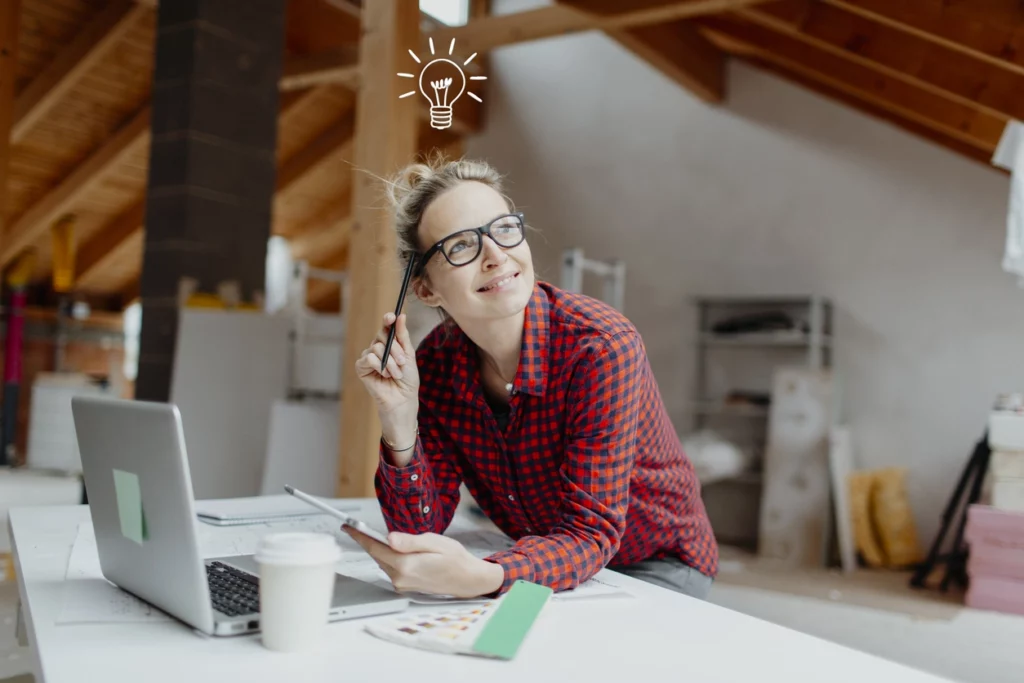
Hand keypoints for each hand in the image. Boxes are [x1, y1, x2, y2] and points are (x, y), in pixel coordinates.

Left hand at [342, 526, 504, 598]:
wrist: (468, 579)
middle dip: (366, 541)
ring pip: (383, 562)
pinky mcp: (405, 585)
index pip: (375, 548)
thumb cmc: (455, 559)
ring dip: (378, 549)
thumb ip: (410, 541)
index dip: (359, 536)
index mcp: (406, 565)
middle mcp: (400, 578)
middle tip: (355, 527)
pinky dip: (388, 557)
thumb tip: (389, 538)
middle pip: (377, 555)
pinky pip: (390, 568)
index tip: (347, 526)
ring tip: (372, 535)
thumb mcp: (435, 543)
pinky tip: (391, 549)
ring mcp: (402, 584)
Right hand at [354, 312, 419, 434]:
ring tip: (395, 374)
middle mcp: (377, 348)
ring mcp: (368, 357)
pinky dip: (379, 366)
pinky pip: (368, 357)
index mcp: (390, 344)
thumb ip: (403, 336)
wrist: (403, 399)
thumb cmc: (408, 379)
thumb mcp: (408, 355)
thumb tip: (400, 316)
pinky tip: (384, 375)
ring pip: (376, 347)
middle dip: (395, 349)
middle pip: (382, 335)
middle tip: (402, 362)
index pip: (386, 327)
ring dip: (390, 362)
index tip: (391, 316)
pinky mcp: (361, 367)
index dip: (388, 319)